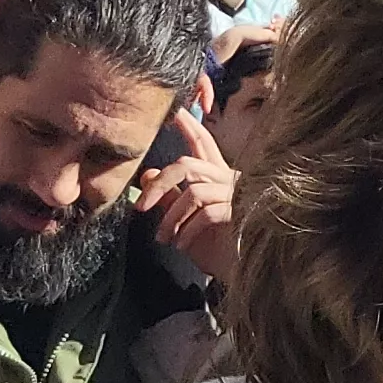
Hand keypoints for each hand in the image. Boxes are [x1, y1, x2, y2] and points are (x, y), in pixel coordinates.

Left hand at [135, 108, 238, 281]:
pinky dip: (187, 232)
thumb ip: (169, 197)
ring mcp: (237, 197)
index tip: (175, 110)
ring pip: (193, 192)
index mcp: (219, 176)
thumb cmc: (215, 248)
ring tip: (163, 239)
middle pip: (188, 165)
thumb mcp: (184, 220)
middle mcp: (230, 180)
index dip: (189, 125)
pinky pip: (205, 214)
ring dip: (170, 218)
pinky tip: (182, 246)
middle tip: (140, 207)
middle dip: (159, 184)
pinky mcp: (239, 215)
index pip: (202, 143)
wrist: (242, 273)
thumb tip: (147, 173)